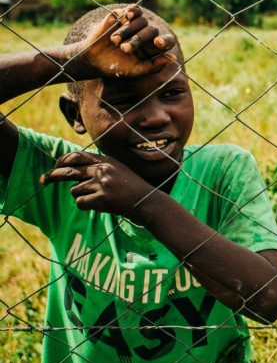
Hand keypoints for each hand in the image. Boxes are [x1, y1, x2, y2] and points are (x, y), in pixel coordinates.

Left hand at [40, 151, 156, 219]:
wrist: (147, 201)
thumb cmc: (131, 188)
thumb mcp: (117, 170)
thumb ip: (98, 168)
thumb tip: (72, 170)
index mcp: (106, 161)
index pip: (77, 156)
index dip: (62, 161)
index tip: (55, 166)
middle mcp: (103, 169)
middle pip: (69, 171)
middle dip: (53, 176)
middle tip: (42, 181)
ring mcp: (102, 183)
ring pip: (76, 191)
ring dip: (83, 196)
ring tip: (100, 198)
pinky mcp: (102, 198)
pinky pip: (81, 203)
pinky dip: (87, 206)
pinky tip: (101, 205)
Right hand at [71, 4, 176, 80]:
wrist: (93, 59)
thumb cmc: (117, 67)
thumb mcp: (136, 70)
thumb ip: (154, 66)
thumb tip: (173, 59)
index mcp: (153, 48)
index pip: (167, 41)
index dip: (165, 41)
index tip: (158, 43)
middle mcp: (146, 34)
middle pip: (152, 30)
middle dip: (138, 39)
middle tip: (124, 49)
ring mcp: (135, 24)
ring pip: (142, 20)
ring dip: (129, 30)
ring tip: (115, 41)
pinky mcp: (123, 15)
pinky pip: (134, 9)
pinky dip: (132, 11)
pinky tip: (128, 16)